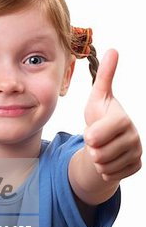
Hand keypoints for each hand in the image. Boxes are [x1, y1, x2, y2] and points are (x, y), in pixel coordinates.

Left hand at [84, 49, 141, 181]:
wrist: (107, 139)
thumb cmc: (100, 116)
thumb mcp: (98, 97)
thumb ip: (104, 76)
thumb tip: (113, 50)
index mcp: (123, 119)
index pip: (96, 136)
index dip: (89, 136)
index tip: (90, 133)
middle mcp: (134, 137)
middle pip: (98, 154)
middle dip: (92, 149)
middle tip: (97, 140)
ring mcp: (136, 152)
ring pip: (103, 166)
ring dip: (97, 160)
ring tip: (102, 148)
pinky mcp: (135, 166)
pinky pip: (110, 175)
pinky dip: (105, 170)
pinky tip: (109, 158)